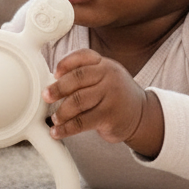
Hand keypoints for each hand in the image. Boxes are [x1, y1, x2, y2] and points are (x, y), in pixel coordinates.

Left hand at [43, 49, 163, 157]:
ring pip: (78, 101)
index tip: (54, 73)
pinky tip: (57, 132)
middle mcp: (109, 76)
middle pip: (77, 78)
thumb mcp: (106, 77)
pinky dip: (66, 128)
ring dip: (61, 111)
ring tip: (55, 117)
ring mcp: (110, 95)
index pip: (83, 56)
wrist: (142, 115)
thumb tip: (52, 83)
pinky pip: (82, 122)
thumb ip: (85, 75)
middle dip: (58, 88)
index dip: (66, 63)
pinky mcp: (109, 116)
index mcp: (104, 64)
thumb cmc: (115, 94)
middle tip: (46, 96)